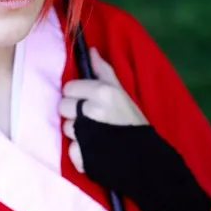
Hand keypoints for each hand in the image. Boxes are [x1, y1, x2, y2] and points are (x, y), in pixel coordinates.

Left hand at [59, 48, 148, 173]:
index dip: (76, 94)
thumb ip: (104, 70)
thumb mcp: (122, 92)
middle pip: (63, 107)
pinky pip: (70, 149)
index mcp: (102, 92)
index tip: (87, 101)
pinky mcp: (83, 156)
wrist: (146, 159)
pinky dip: (79, 152)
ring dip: (77, 132)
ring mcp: (86, 134)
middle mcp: (92, 110)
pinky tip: (93, 150)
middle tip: (90, 119)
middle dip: (74, 113)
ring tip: (95, 135)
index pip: (68, 88)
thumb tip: (90, 50)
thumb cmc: (132, 121)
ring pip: (66, 127)